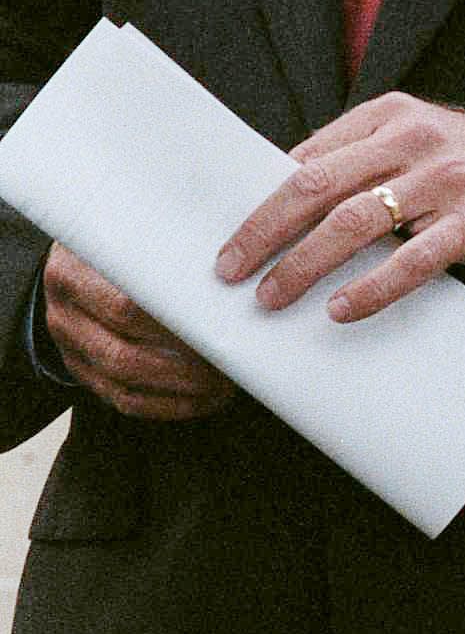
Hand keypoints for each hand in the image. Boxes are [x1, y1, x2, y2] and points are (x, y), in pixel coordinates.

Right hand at [41, 244, 234, 420]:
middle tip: (230, 362)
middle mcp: (65, 312)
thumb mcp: (132, 228)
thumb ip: (165, 238)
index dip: (173, 320)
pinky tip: (201, 400)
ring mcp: (70, 347)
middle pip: (124, 349)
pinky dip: (166, 405)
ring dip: (179, 389)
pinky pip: (122, 399)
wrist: (75, 262)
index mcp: (73, 271)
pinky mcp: (82, 372)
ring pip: (124, 379)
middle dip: (183, 363)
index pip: (126, 305)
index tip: (219, 324)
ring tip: (224, 386)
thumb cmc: (122, 242)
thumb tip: (229, 252)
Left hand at [214, 94, 464, 322]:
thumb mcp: (414, 144)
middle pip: (319, 185)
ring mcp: (448, 179)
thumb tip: (276, 198)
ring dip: (304, 264)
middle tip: (231, 271)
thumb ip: (357, 160)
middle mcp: (417, 139)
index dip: (261, 200)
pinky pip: (413, 259)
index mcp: (392, 115)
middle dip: (265, 231)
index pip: (309, 157)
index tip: (229, 239)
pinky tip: (342, 309)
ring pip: (356, 222)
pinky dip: (371, 287)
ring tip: (274, 297)